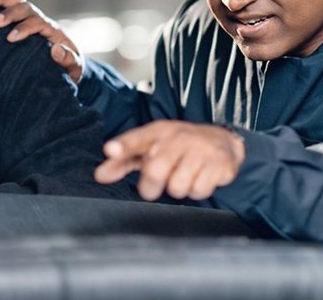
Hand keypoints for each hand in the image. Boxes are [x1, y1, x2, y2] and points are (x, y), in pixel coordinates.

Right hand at [0, 0, 82, 82]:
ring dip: (2, 0)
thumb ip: (69, 60)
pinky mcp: (25, 22)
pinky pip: (13, 6)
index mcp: (54, 32)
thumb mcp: (74, 68)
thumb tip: (56, 49)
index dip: (25, 28)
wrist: (68, 65)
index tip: (10, 38)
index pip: (39, 23)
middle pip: (28, 9)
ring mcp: (34, 20)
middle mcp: (44, 22)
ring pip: (19, 3)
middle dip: (11, 13)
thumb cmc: (70, 69)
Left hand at [94, 120, 245, 200]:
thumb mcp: (151, 147)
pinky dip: (197, 190)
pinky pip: (199, 190)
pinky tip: (199, 177)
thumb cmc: (177, 146)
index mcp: (158, 132)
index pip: (136, 139)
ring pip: (177, 186)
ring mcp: (200, 149)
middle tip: (158, 183)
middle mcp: (178, 137)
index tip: (109, 150)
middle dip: (152, 186)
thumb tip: (99, 176)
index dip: (122, 146)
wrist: (223, 140)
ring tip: (183, 175)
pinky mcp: (218, 164)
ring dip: (178, 188)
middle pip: (154, 172)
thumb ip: (123, 161)